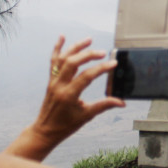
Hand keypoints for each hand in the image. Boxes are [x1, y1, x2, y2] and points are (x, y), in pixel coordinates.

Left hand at [14, 37, 122, 158]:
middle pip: (73, 63)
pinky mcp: (51, 80)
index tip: (113, 63)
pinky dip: (57, 48)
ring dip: (75, 47)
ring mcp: (53, 81)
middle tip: (102, 53)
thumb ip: (104, 106)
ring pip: (62, 59)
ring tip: (89, 40)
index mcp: (68, 95)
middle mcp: (59, 85)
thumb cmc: (65, 125)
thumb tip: (121, 102)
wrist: (45, 130)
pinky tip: (62, 37)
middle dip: (88, 55)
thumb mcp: (86, 116)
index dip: (101, 69)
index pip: (86, 77)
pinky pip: (53, 61)